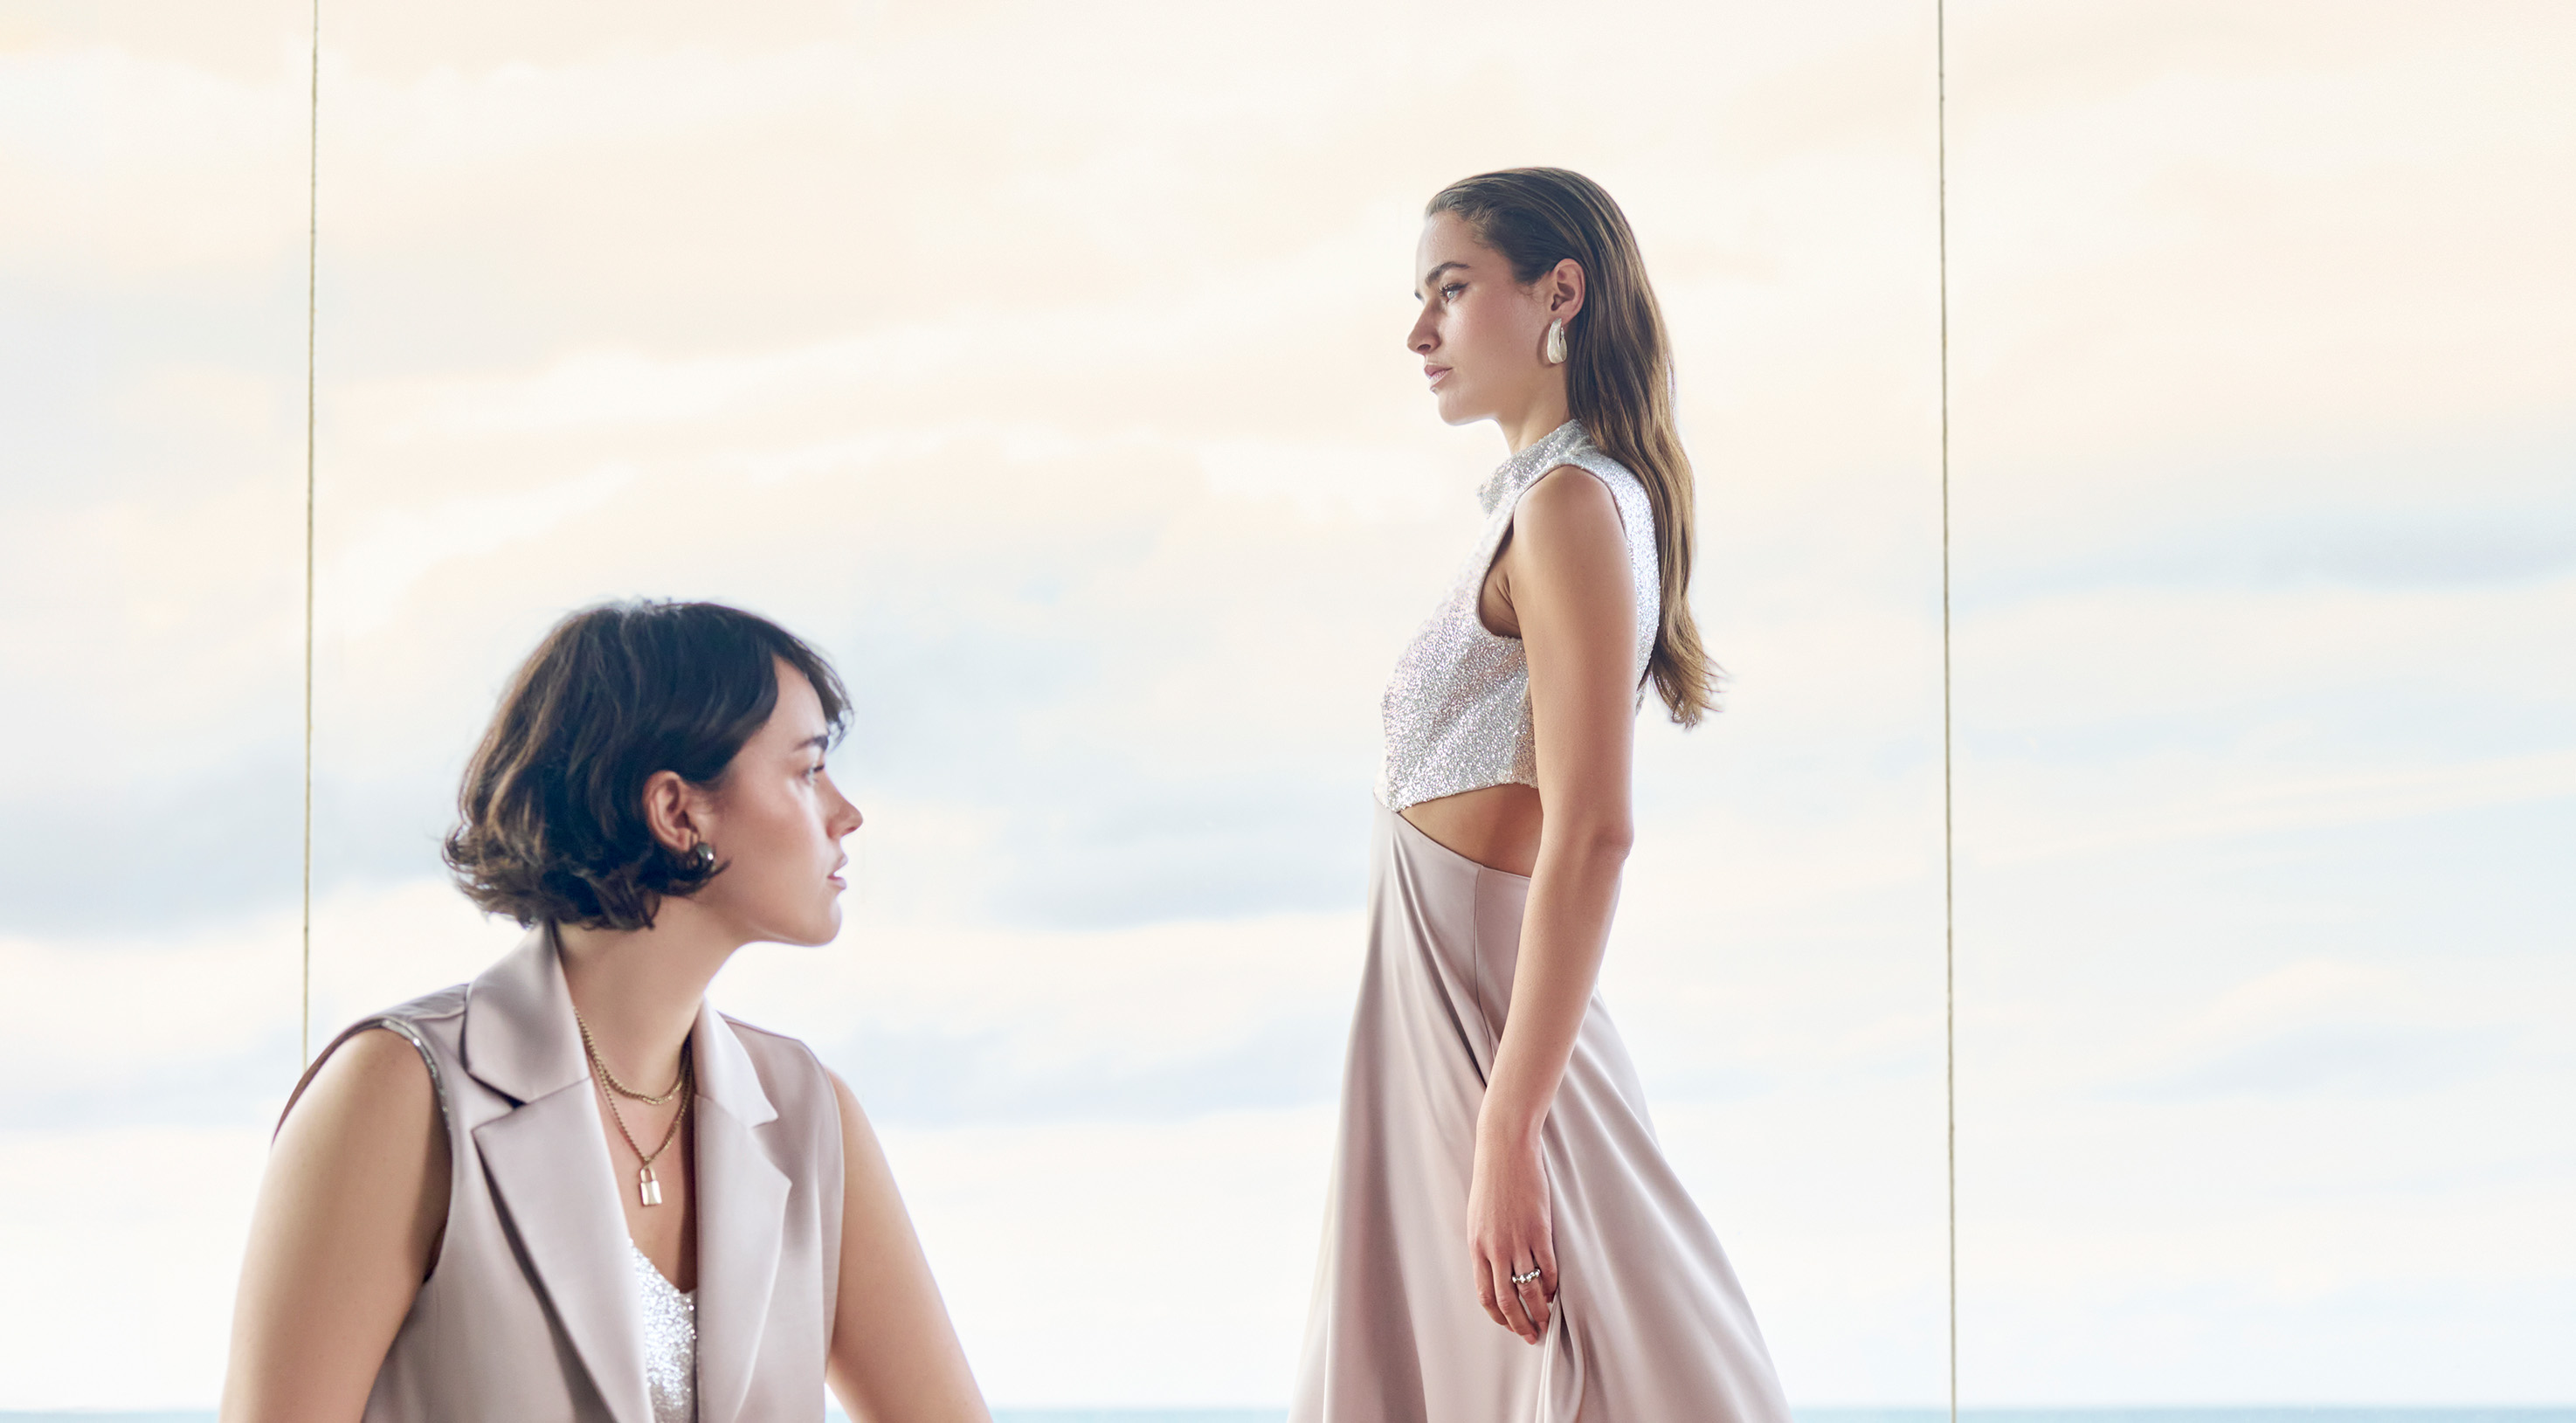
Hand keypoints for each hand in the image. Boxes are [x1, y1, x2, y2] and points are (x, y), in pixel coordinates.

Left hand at [1467, 1123, 1555, 1343]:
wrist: (1505, 1150)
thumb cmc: (1491, 1181)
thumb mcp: (1478, 1217)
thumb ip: (1485, 1245)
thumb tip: (1496, 1270)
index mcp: (1477, 1247)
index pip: (1485, 1295)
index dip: (1499, 1316)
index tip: (1510, 1324)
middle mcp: (1495, 1249)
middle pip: (1507, 1300)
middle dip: (1520, 1323)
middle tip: (1532, 1335)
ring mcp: (1518, 1240)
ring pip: (1529, 1289)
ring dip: (1540, 1310)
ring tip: (1547, 1320)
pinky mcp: (1539, 1230)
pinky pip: (1548, 1267)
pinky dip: (1552, 1285)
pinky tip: (1555, 1291)